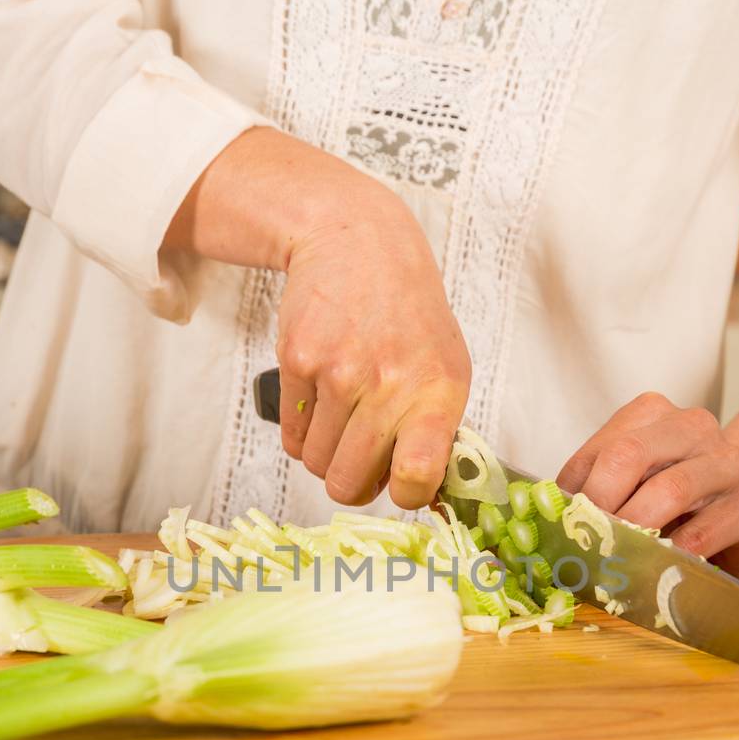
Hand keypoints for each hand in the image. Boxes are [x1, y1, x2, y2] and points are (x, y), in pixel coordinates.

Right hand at [164, 128, 469, 509]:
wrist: (358, 243)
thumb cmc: (407, 314)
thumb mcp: (446, 366)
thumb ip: (437, 432)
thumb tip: (420, 495)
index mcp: (438, 393)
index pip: (418, 476)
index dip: (406, 495)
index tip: (403, 484)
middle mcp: (390, 385)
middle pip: (350, 485)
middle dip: (351, 481)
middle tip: (361, 455)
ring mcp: (340, 373)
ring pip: (316, 465)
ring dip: (325, 455)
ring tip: (343, 418)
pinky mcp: (298, 361)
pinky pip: (291, 437)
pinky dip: (302, 431)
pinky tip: (321, 400)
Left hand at [559, 393, 738, 574]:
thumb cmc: (680, 499)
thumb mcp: (635, 484)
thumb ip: (596, 491)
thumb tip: (546, 520)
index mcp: (652, 414)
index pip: (600, 449)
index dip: (573, 492)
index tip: (559, 528)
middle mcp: (692, 427)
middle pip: (630, 456)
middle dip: (599, 504)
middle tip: (585, 542)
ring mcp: (726, 463)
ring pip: (669, 490)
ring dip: (634, 531)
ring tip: (615, 557)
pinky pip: (702, 533)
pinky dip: (671, 555)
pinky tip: (656, 568)